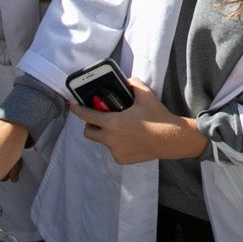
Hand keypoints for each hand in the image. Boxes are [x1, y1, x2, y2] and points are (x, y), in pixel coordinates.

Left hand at [67, 78, 206, 165]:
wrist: (171, 139)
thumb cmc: (157, 117)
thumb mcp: (145, 95)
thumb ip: (133, 84)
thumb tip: (126, 82)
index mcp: (112, 122)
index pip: (88, 116)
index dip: (77, 110)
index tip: (72, 106)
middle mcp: (110, 139)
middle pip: (89, 132)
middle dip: (91, 124)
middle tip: (101, 118)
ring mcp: (115, 151)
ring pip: (103, 141)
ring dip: (107, 134)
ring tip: (123, 128)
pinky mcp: (122, 159)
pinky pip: (114, 150)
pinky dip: (118, 144)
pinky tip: (130, 139)